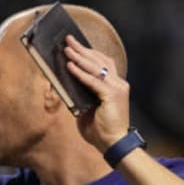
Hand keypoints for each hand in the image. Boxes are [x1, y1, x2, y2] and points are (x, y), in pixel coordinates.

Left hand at [63, 35, 130, 151]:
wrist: (113, 144)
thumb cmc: (100, 130)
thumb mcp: (86, 109)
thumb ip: (80, 97)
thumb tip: (65, 85)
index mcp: (114, 86)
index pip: (102, 63)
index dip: (89, 53)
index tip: (75, 45)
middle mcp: (118, 83)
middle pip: (99, 60)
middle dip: (82, 49)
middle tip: (68, 40)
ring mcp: (117, 88)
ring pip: (96, 67)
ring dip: (80, 57)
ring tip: (67, 49)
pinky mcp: (112, 95)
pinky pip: (93, 81)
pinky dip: (80, 73)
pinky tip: (70, 66)